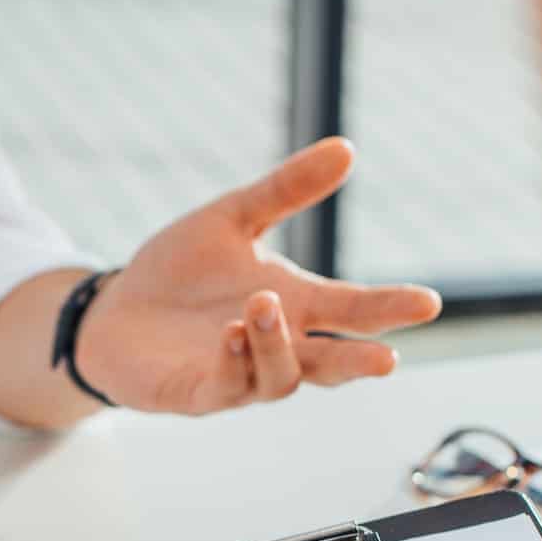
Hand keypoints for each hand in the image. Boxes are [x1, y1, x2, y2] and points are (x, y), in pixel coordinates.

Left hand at [77, 138, 441, 413]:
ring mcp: (239, 374)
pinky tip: (232, 334)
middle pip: (331, 361)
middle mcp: (277, 345)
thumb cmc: (178, 273)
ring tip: (262, 305)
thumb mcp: (231, 220)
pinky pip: (226, 388)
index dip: (390, 309)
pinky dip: (235, 363)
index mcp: (296, 304)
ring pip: (280, 377)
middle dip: (358, 360)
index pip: (354, 310)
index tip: (428, 303)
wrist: (113, 311)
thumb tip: (344, 148)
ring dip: (277, 345)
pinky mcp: (197, 392)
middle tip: (387, 358)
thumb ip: (284, 191)